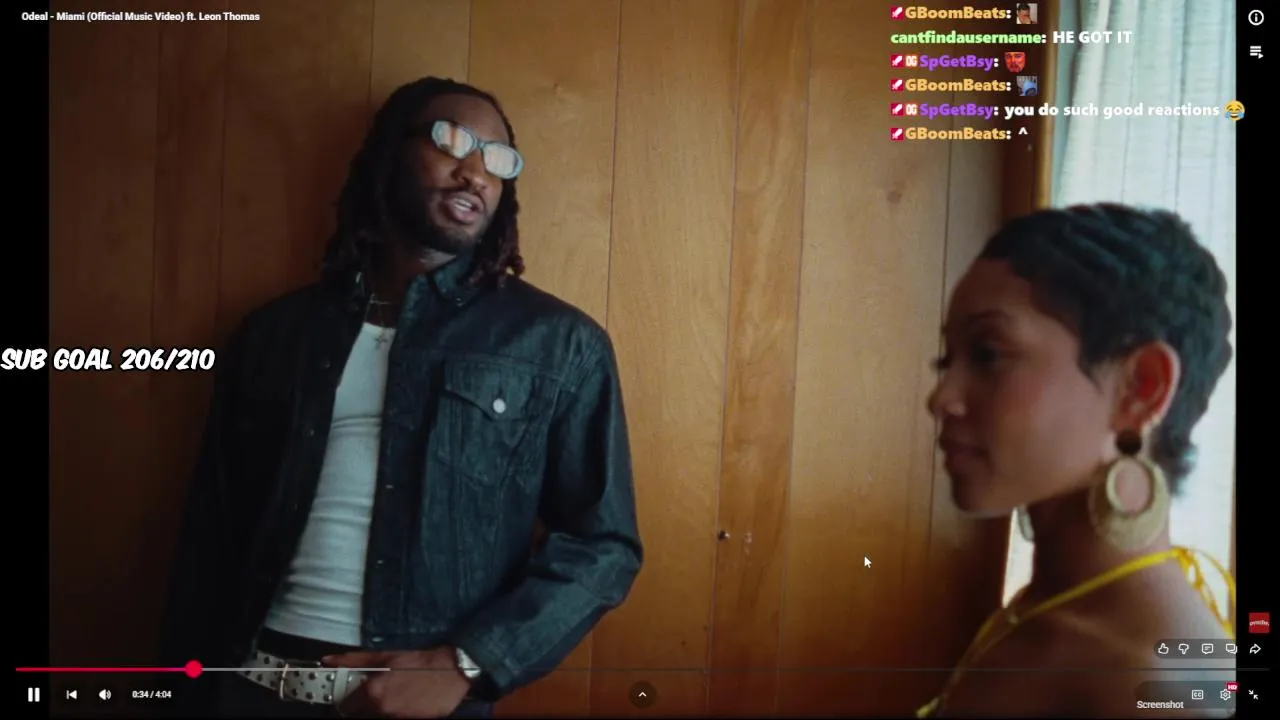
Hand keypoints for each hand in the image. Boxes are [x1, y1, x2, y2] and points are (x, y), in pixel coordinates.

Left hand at [322, 647, 471, 717]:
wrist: (451, 671)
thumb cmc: (418, 661)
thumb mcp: (384, 657)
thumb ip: (353, 660)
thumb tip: (328, 660)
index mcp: (372, 693)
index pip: (346, 707)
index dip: (348, 701)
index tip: (353, 696)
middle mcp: (382, 710)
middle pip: (361, 716)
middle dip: (366, 706)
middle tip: (377, 695)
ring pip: (380, 718)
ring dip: (382, 710)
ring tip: (396, 696)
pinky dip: (398, 713)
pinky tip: (407, 703)